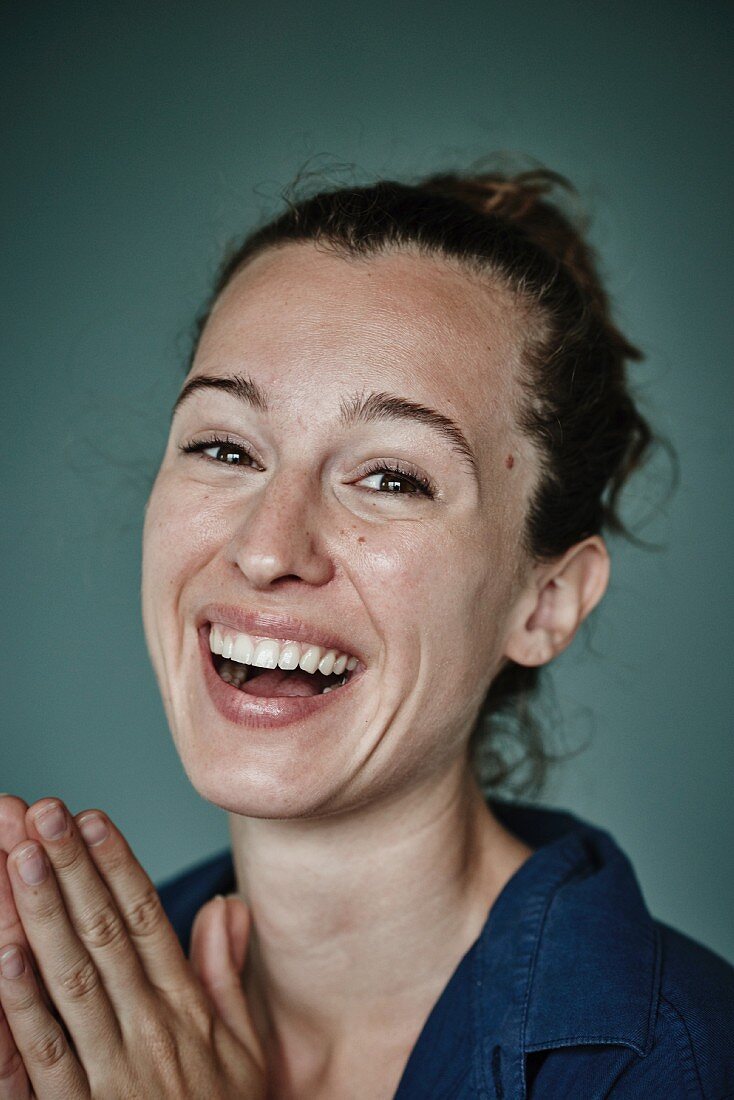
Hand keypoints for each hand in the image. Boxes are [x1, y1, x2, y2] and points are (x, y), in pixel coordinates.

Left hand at [0, 796, 265, 1098]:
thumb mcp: (245, 1050)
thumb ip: (226, 975)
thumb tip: (226, 905)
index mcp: (187, 1010)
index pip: (147, 920)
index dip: (118, 865)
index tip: (91, 817)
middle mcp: (150, 1031)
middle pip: (105, 935)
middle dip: (71, 868)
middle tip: (42, 812)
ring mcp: (113, 1074)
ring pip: (71, 980)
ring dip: (43, 914)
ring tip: (20, 856)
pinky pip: (44, 1055)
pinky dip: (22, 1003)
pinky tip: (4, 955)